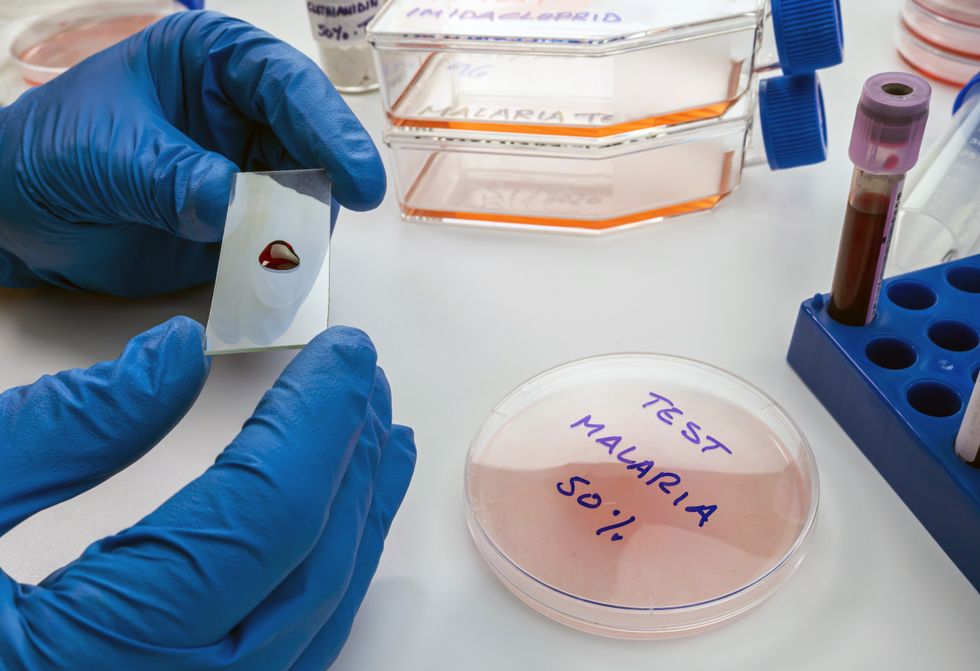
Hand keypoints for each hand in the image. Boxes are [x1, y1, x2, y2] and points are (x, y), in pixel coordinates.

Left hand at [0, 11, 384, 295]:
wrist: (20, 218)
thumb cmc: (48, 152)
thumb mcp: (105, 152)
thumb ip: (171, 176)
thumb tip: (232, 205)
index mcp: (210, 62)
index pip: (285, 83)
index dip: (328, 127)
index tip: (355, 177)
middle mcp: (239, 112)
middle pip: (313, 140)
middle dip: (327, 177)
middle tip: (340, 213)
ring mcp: (244, 169)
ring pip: (306, 194)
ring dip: (303, 224)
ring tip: (285, 249)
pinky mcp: (240, 221)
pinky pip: (280, 239)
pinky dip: (281, 259)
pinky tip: (270, 271)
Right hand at [0, 318, 415, 669]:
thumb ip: (62, 430)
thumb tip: (177, 357)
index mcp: (80, 662)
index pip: (264, 521)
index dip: (320, 425)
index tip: (347, 355)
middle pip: (307, 578)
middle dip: (354, 466)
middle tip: (369, 383)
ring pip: (306, 629)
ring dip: (355, 524)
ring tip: (380, 443)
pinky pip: (271, 657)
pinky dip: (316, 580)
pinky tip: (329, 526)